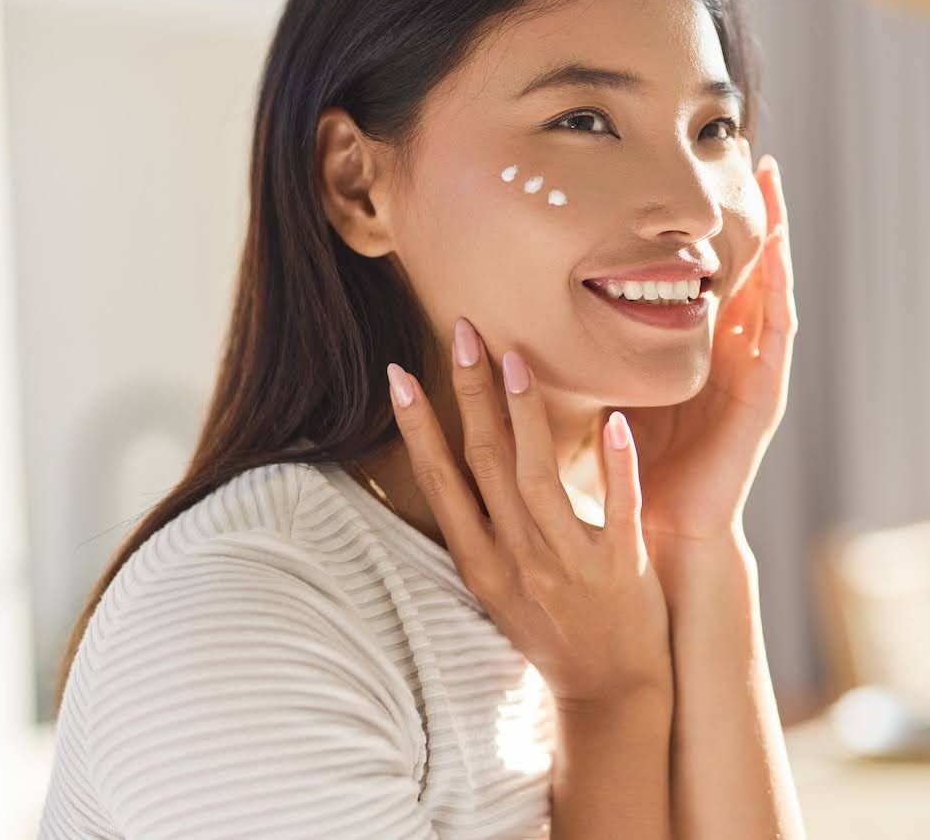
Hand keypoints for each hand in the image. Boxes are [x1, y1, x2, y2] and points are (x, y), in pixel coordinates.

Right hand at [385, 318, 670, 709]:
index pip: (440, 482)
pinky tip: (614, 422)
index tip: (401, 374)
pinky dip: (614, 466)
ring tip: (515, 355)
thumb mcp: (496, 584)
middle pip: (484, 463)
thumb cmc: (549, 629)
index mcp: (480, 562)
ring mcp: (567, 565)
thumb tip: (454, 461)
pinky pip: (618, 510)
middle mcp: (515, 560)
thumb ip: (480, 527)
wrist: (608, 691)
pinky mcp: (621, 570)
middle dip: (470, 393)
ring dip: (524, 413)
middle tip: (465, 331)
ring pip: (536, 477)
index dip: (419, 426)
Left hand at [619, 153, 795, 557]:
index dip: (709, 229)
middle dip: (751, 216)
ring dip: (773, 240)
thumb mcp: (609, 392)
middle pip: (745, 273)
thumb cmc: (628, 466)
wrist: (659, 531)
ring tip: (775, 187)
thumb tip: (537, 309)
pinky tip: (775, 257)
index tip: (703, 174)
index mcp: (693, 353)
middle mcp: (727, 357)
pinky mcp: (762, 402)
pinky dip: (775, 295)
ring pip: (767, 293)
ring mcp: (750, 376)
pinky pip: (775, 340)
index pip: (707, 279)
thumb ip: (592, 353)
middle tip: (755, 155)